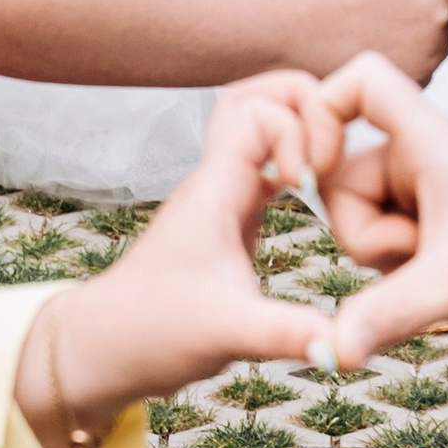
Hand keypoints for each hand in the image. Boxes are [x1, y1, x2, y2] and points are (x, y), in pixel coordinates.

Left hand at [18, 75, 350, 447]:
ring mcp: (219, 199)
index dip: (296, 129)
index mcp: (213, 191)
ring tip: (336, 172)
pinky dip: (295, 167)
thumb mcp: (228, 333)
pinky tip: (321, 198)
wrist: (103, 349)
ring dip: (299, 132)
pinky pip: (263, 168)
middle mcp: (215, 183)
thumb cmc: (152, 333)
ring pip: (257, 130)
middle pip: (252, 98)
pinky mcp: (227, 222)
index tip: (312, 182)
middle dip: (300, 102)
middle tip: (337, 145)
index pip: (256, 111)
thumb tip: (344, 349)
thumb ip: (287, 334)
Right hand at [313, 53, 447, 367]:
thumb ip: (383, 314)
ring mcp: (435, 181)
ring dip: (389, 254)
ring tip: (444, 268)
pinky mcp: (444, 210)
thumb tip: (327, 351)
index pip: (360, 78)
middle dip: (366, 234)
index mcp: (431, 140)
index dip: (319, 111)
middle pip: (342, 177)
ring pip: (364, 214)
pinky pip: (391, 230)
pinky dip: (405, 261)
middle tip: (423, 257)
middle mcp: (428, 150)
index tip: (313, 170)